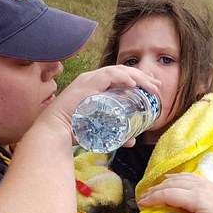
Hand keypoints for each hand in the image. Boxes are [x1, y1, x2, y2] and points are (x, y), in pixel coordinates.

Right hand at [40, 65, 160, 138]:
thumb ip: (116, 135)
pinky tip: (134, 83)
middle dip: (143, 77)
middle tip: (157, 86)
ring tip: (150, 86)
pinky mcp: (86, 84)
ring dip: (137, 77)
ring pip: (118, 71)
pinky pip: (108, 76)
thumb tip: (132, 141)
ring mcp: (88, 80)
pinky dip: (122, 77)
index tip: (153, 88)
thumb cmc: (74, 131)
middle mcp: (92, 79)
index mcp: (95, 86)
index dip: (139, 80)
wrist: (55, 132)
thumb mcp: (100, 130)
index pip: (120, 77)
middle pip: (122, 72)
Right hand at [138, 173, 212, 212]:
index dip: (152, 198)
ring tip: (155, 188)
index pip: (168, 194)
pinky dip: (179, 178)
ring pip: (181, 178)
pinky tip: (176, 181)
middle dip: (156, 189)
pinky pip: (191, 177)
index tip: (141, 204)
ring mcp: (208, 185)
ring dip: (166, 182)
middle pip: (172, 183)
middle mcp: (200, 187)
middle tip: (144, 198)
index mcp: (196, 198)